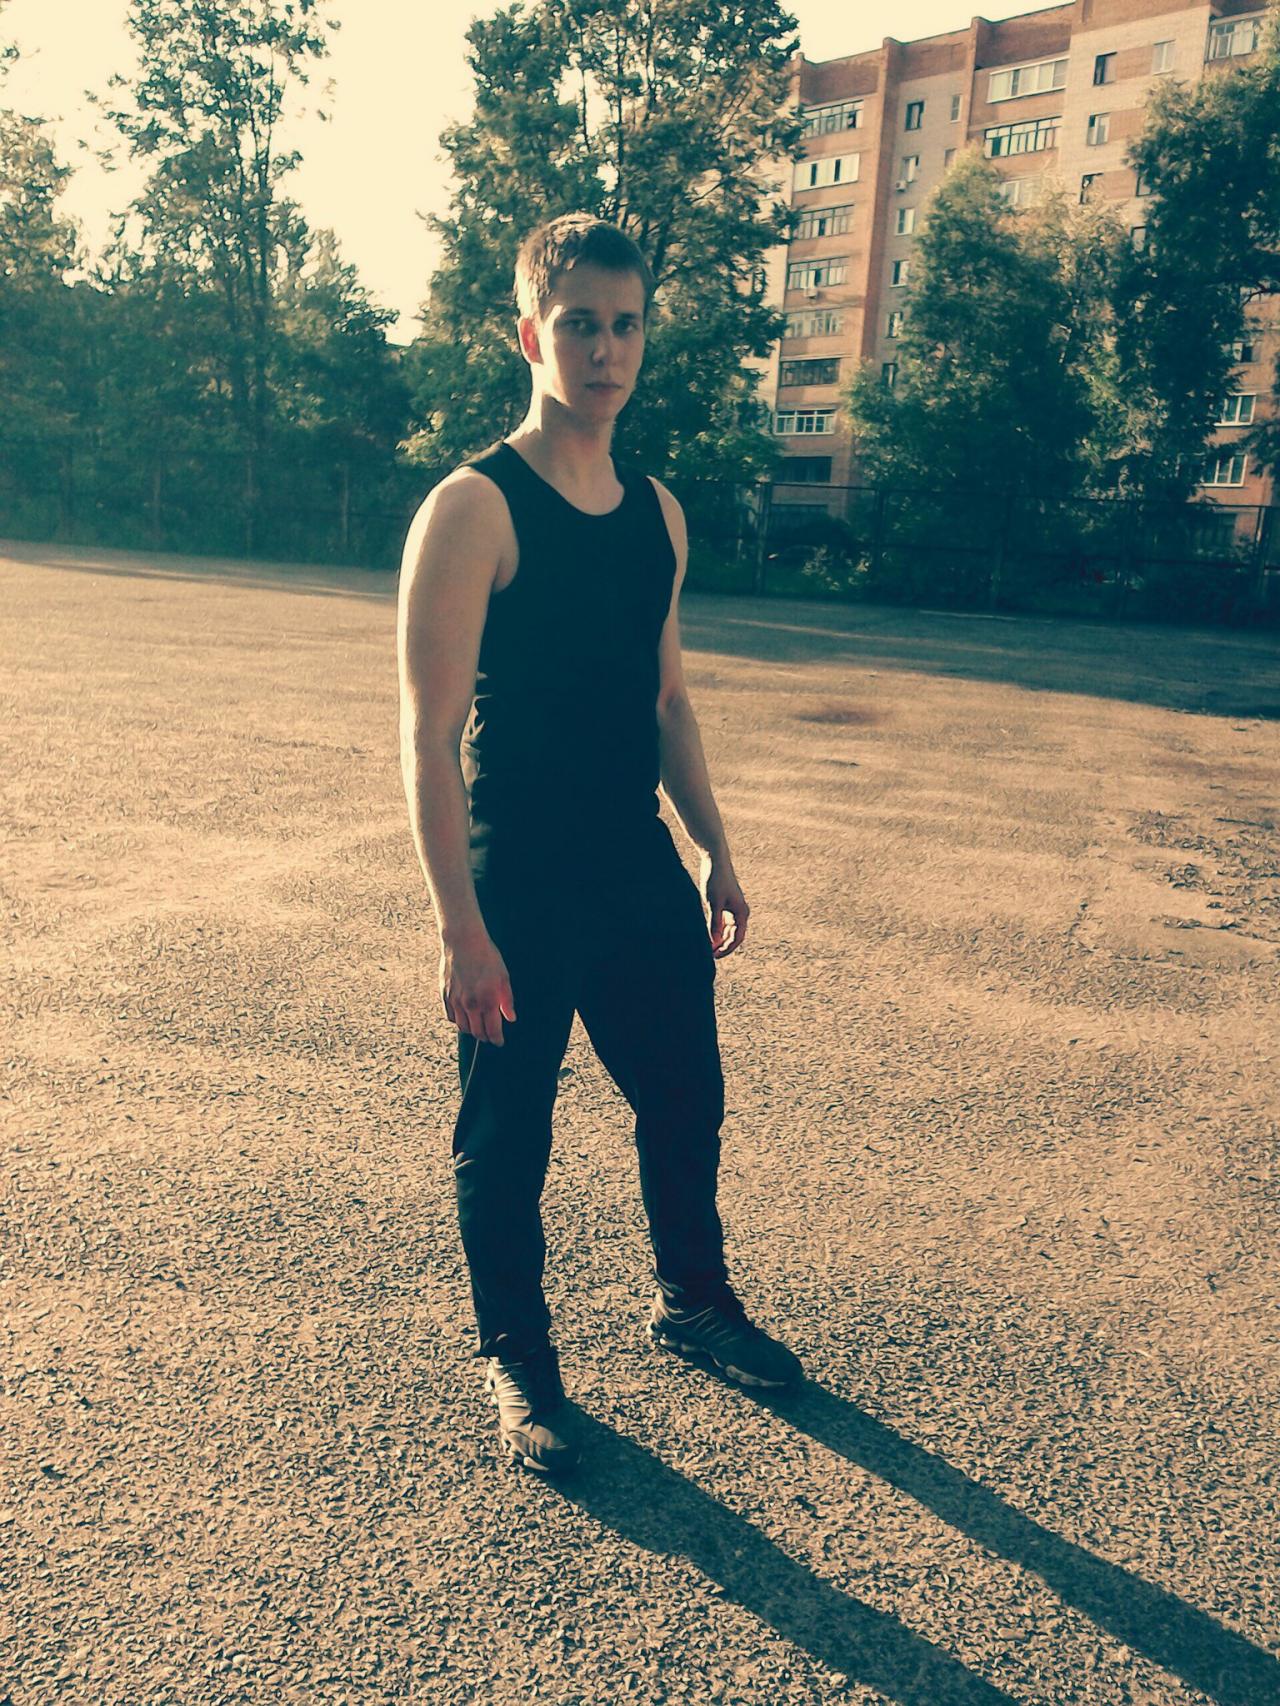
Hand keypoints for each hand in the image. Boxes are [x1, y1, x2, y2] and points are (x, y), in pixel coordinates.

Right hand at [440, 931, 516, 1045]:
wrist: (464, 942)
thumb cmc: (487, 957)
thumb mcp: (504, 977)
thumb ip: (507, 1000)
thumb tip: (510, 1018)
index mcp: (488, 1000)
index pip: (492, 1030)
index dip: (496, 1039)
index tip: (499, 1042)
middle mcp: (470, 1004)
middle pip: (477, 1032)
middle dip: (485, 1036)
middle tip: (490, 1035)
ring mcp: (456, 1001)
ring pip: (463, 1027)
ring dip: (471, 1030)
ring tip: (478, 1027)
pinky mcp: (445, 995)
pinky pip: (451, 1016)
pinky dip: (458, 1021)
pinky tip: (464, 1016)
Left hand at [701, 854, 748, 957]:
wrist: (715, 860)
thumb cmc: (715, 880)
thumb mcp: (713, 903)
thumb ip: (714, 924)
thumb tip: (714, 942)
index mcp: (741, 913)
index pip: (736, 938)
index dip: (726, 949)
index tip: (714, 956)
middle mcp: (740, 912)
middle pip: (733, 936)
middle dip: (722, 946)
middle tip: (709, 956)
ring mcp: (733, 908)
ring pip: (728, 930)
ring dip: (719, 939)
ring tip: (707, 948)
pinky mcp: (726, 904)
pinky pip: (723, 922)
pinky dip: (716, 930)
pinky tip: (707, 935)